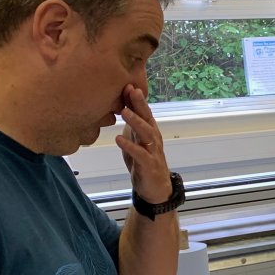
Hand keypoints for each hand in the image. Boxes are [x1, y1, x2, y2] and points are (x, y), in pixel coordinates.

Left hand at [115, 84, 170, 202]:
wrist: (155, 189)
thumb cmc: (143, 164)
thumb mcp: (135, 142)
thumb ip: (130, 128)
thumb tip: (121, 112)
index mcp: (150, 132)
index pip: (144, 112)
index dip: (137, 99)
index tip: (127, 84)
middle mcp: (154, 139)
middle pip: (148, 118)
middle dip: (139, 104)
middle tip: (130, 89)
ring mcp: (153, 152)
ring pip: (146, 133)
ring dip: (136, 121)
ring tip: (124, 112)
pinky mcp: (149, 165)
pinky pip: (140, 154)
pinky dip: (130, 146)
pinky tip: (118, 139)